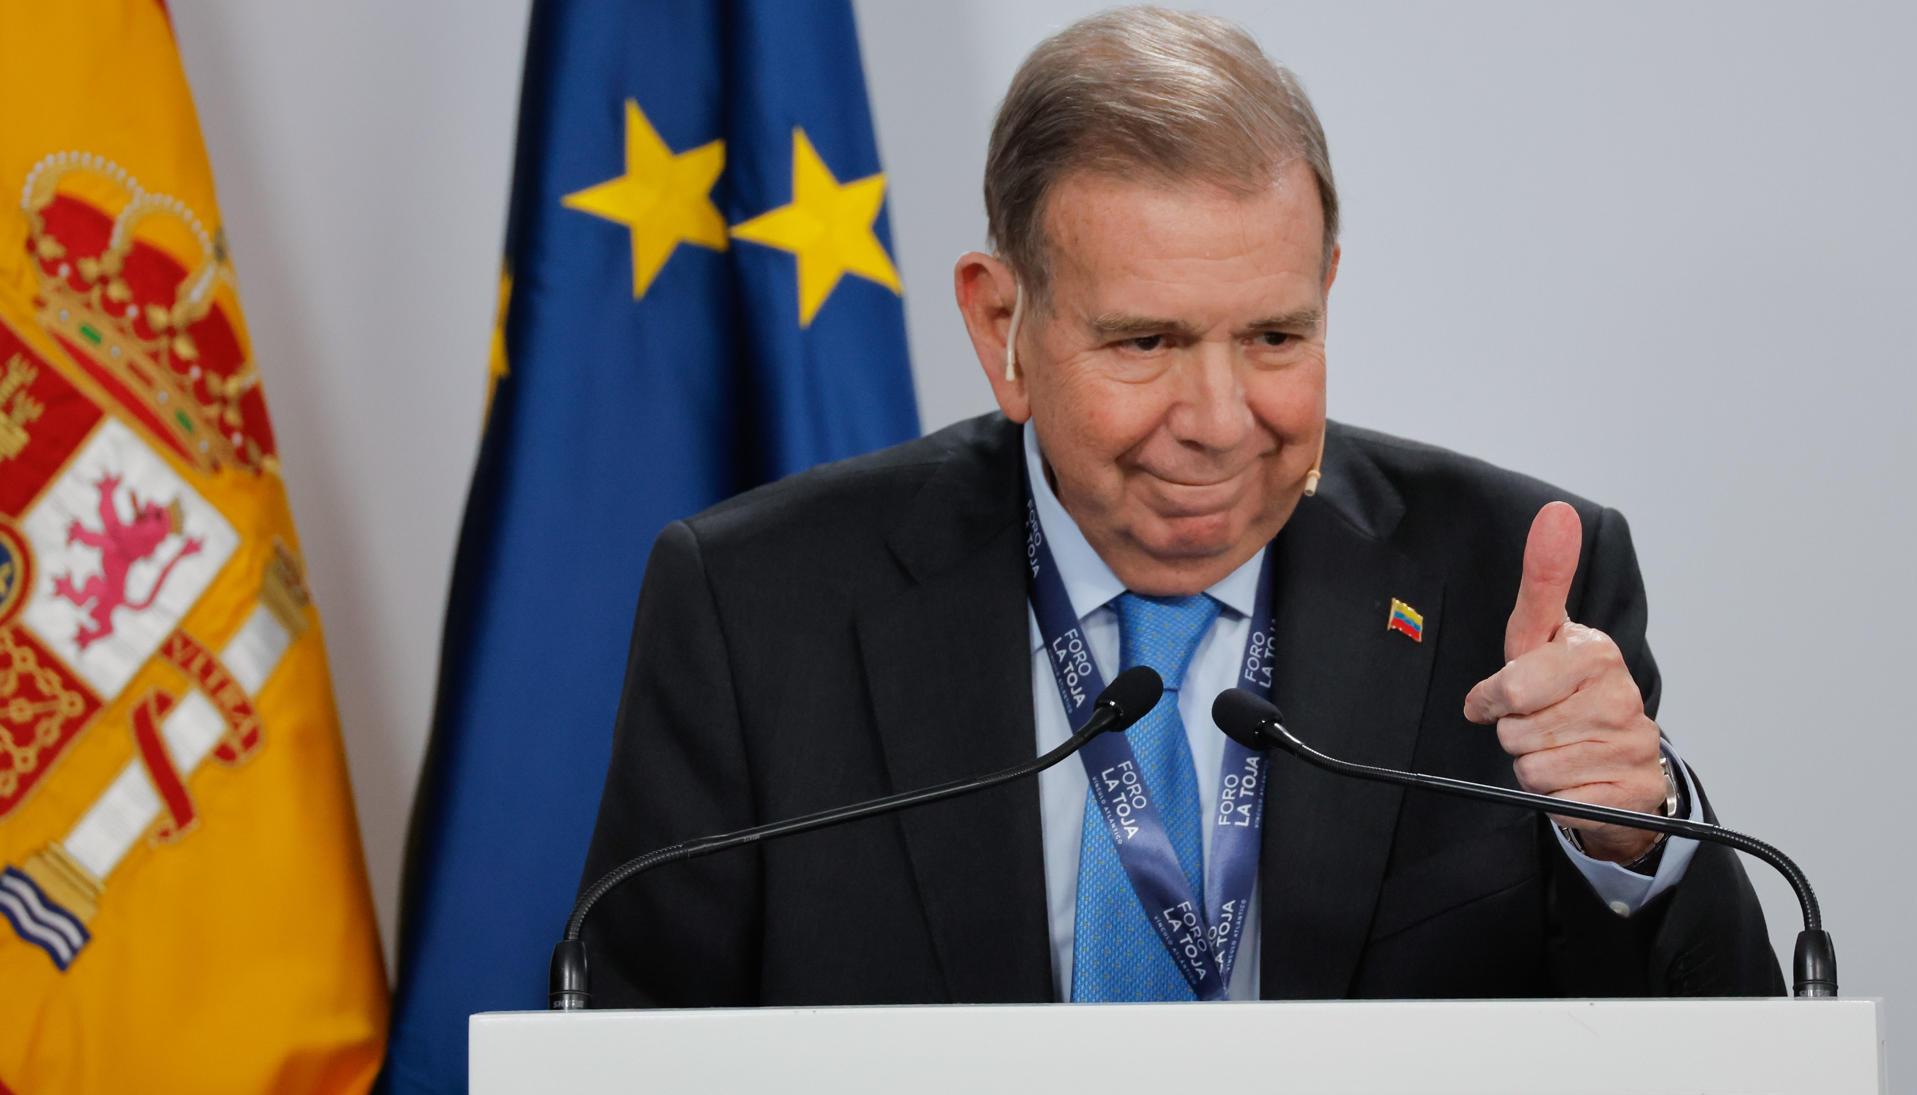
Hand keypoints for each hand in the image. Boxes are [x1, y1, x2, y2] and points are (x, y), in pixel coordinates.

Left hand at [1462, 502, 1665, 862]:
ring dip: (1533, 764)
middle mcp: (1621, 696)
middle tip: (1539, 723)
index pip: (1514, 687)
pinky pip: (1557, 801)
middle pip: (1516, 731)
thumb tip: (1557, 513)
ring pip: (1533, 768)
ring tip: (1558, 748)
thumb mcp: (1542, 636)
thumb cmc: (1566, 690)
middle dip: (1515, 732)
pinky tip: (1576, 777)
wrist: (1619, 762)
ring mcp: (1631, 745)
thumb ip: (1544, 578)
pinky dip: (1555, 795)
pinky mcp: (1631, 793)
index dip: (1494, 698)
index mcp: (1596, 652)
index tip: (1499, 698)